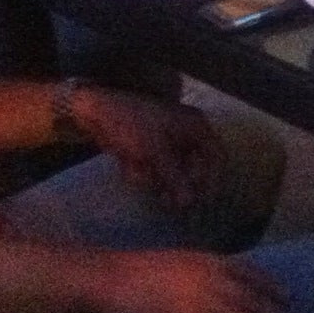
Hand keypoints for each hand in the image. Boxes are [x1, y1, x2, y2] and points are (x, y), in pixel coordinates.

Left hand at [69, 88, 226, 211]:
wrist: (96, 109)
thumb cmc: (133, 122)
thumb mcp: (156, 151)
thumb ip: (174, 178)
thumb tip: (189, 203)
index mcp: (195, 127)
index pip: (216, 156)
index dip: (212, 179)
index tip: (202, 200)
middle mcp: (185, 135)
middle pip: (192, 169)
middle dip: (176, 184)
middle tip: (167, 202)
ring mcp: (166, 143)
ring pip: (170, 173)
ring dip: (154, 178)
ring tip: (138, 172)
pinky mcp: (148, 151)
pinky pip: (153, 170)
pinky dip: (141, 172)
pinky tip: (127, 165)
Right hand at [98, 249, 288, 312]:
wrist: (108, 278)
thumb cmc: (133, 273)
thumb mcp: (175, 264)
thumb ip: (198, 275)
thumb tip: (215, 293)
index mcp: (209, 261)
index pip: (251, 272)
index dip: (271, 286)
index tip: (287, 298)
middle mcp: (212, 278)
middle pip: (253, 301)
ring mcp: (202, 299)